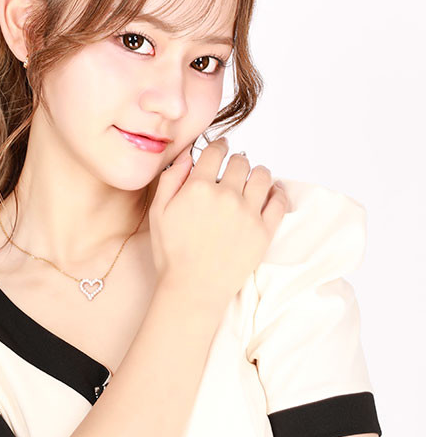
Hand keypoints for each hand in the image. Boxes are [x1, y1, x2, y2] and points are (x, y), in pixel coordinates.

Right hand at [149, 138, 288, 311]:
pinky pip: (279, 201)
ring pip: (262, 176)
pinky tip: (273, 191)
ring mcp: (248, 213)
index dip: (218, 147)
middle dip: (236, 162)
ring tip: (253, 179)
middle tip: (233, 169)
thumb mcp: (158, 213)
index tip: (221, 148)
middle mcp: (226, 196)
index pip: (215, 152)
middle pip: (240, 162)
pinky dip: (277, 192)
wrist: (193, 289)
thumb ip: (171, 179)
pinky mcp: (264, 231)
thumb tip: (188, 156)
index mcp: (198, 188)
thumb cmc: (172, 254)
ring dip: (257, 173)